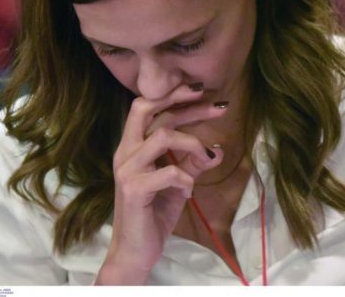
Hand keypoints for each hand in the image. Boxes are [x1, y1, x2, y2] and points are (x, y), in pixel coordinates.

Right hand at [95, 83, 227, 283]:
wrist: (136, 252)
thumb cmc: (154, 214)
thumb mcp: (179, 183)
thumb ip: (193, 164)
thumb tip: (218, 150)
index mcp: (132, 147)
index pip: (150, 110)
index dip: (174, 97)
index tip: (202, 92)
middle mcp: (125, 152)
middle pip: (146, 109)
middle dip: (178, 99)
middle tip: (208, 97)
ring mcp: (127, 169)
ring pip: (163, 136)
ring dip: (192, 143)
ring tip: (205, 158)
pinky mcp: (134, 189)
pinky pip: (169, 171)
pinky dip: (186, 178)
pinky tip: (189, 190)